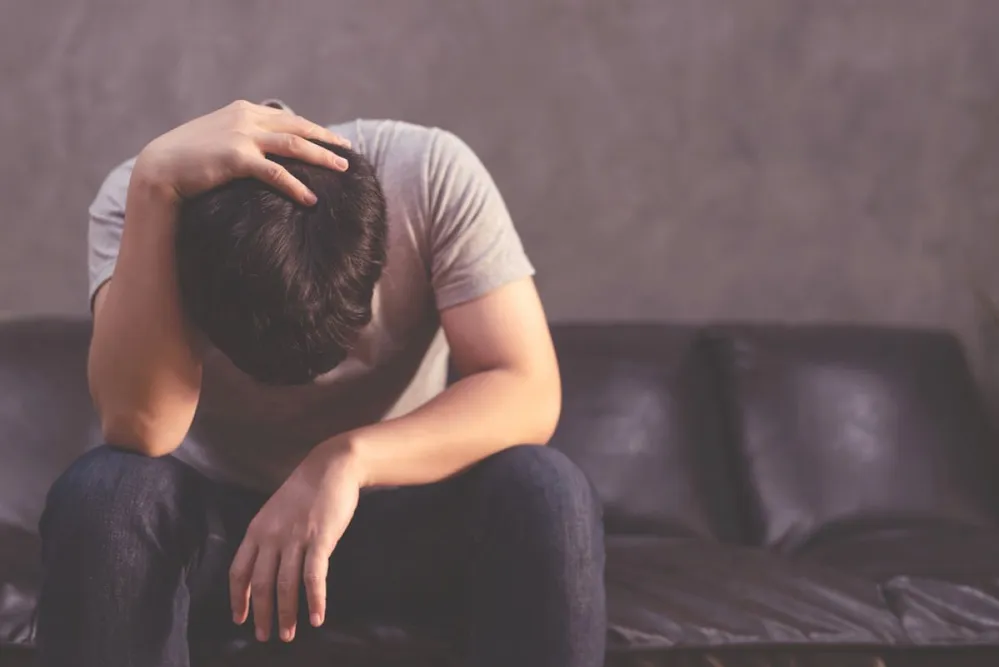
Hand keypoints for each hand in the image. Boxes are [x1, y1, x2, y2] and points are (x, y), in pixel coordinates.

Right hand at [135, 99, 350, 205]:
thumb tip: (266, 153)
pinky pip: (275, 173)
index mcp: (244, 110)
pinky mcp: (235, 157)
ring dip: (321, 158)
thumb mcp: (220, 140)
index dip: (315, 130)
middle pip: (298, 128)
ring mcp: (241, 135)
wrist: (159, 168)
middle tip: (348, 154)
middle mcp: (246, 117)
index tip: (335, 141)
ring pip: (293, 146)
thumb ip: (244, 138)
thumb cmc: (189, 160)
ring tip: (342, 171)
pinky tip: (310, 199)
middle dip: (326, 140)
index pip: (289, 118)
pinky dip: (296, 185)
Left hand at [229, 438, 364, 641]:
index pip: (239, 571)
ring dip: (287, 614)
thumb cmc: (306, 489)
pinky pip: (314, 577)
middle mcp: (271, 536)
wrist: (332, 466)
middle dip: (261, 614)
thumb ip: (270, 537)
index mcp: (257, 530)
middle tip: (265, 636)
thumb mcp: (276, 512)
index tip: (239, 618)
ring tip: (289, 634)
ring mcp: (295, 538)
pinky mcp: (320, 539)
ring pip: (285, 585)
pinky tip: (317, 618)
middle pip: (261, 584)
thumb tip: (268, 567)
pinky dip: (314, 600)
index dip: (238, 598)